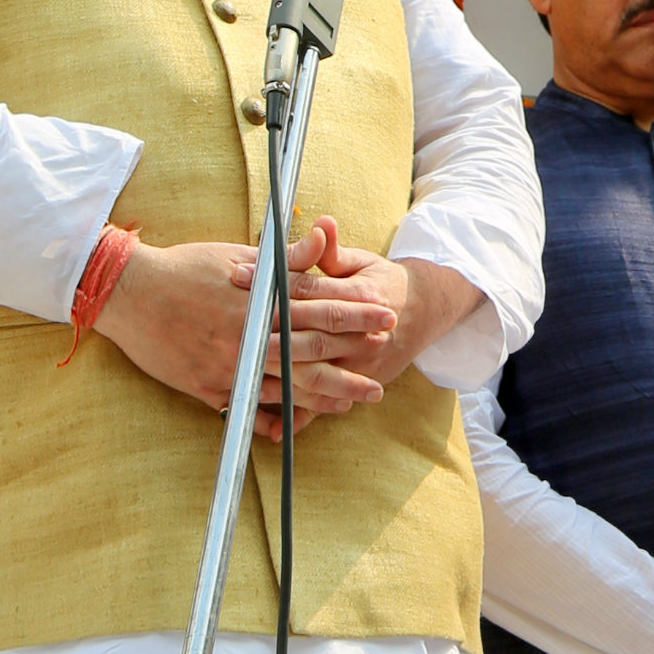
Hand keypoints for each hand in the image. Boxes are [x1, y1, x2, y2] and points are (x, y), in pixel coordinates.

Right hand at [95, 228, 392, 423]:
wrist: (130, 293)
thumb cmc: (184, 268)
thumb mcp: (237, 255)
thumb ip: (284, 259)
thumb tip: (322, 238)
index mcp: (259, 296)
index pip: (319, 302)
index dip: (355, 309)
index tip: (383, 312)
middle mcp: (249, 331)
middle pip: (312, 344)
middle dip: (352, 352)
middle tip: (384, 357)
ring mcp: (231, 362)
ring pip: (289, 381)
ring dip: (327, 390)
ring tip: (357, 397)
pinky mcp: (210, 385)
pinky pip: (251, 405)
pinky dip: (279, 415)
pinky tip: (303, 422)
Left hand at [258, 226, 484, 439]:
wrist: (422, 313)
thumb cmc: (381, 283)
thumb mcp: (361, 262)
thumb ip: (334, 251)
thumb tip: (322, 224)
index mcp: (358, 298)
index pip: (307, 289)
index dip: (272, 283)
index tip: (239, 275)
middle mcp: (360, 336)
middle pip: (308, 336)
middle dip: (268, 331)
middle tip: (231, 326)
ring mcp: (358, 366)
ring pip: (313, 374)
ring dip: (278, 376)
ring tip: (243, 374)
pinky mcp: (357, 386)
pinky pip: (324, 406)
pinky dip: (300, 418)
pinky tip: (274, 429)